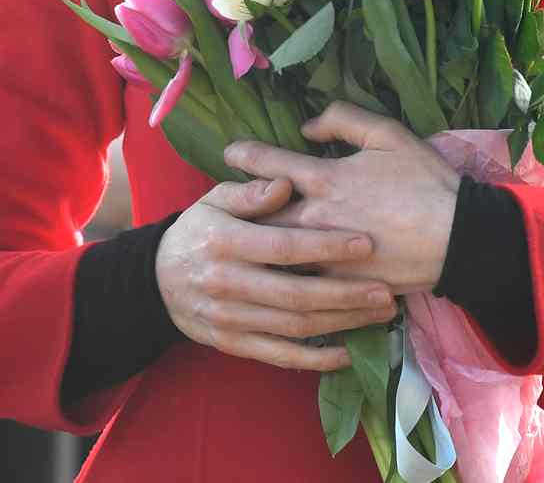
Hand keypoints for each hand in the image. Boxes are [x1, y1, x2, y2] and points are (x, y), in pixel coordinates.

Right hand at [155, 175, 395, 371]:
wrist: (156, 280)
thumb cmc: (200, 230)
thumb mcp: (215, 200)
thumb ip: (251, 192)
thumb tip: (285, 183)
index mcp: (224, 242)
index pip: (283, 247)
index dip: (326, 245)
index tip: (366, 243)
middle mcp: (226, 284)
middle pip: (295, 295)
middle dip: (346, 295)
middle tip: (386, 290)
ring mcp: (228, 319)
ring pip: (293, 327)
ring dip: (341, 324)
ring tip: (378, 314)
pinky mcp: (232, 345)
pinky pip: (278, 356)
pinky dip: (315, 360)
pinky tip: (347, 353)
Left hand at [225, 103, 460, 295]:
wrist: (458, 238)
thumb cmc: (424, 181)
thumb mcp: (388, 134)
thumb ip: (344, 120)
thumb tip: (307, 127)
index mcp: (325, 179)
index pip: (269, 166)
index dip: (245, 156)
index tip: (229, 153)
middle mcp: (316, 219)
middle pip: (261, 216)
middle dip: (241, 210)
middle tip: (224, 207)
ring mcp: (324, 257)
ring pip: (275, 255)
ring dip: (257, 248)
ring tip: (242, 245)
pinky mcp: (339, 287)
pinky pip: (302, 284)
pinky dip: (286, 279)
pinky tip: (276, 278)